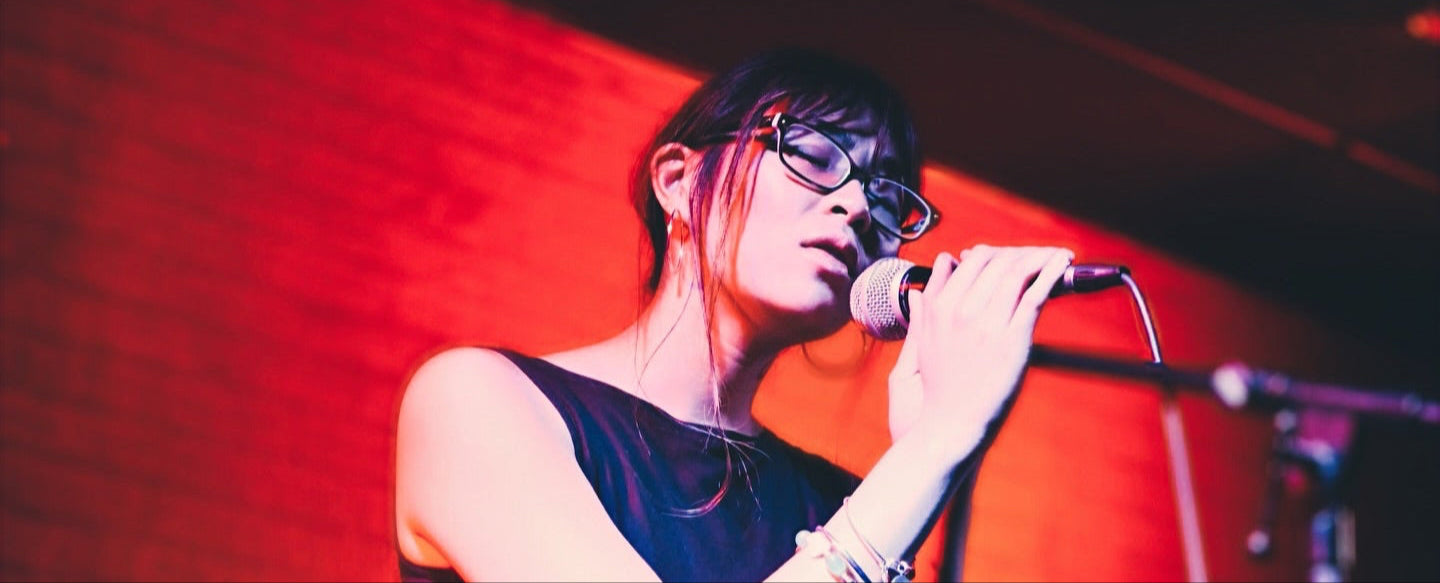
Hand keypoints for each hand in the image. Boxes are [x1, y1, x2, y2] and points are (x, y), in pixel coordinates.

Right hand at [886, 245, 1073, 456]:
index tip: (1010, 256)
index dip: (994, 253)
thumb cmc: (934, 394)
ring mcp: (987, 322)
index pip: (971, 262)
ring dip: (1042, 256)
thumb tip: (919, 291)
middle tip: (1040, 255)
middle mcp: (961, 309)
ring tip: (1059, 255)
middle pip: (997, 262)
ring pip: (1017, 272)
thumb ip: (921, 315)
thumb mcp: (919, 348)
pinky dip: (1051, 273)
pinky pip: (1035, 295)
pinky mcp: (1013, 338)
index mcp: (939, 308)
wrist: (949, 427)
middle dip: (1022, 252)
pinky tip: (1062, 263)